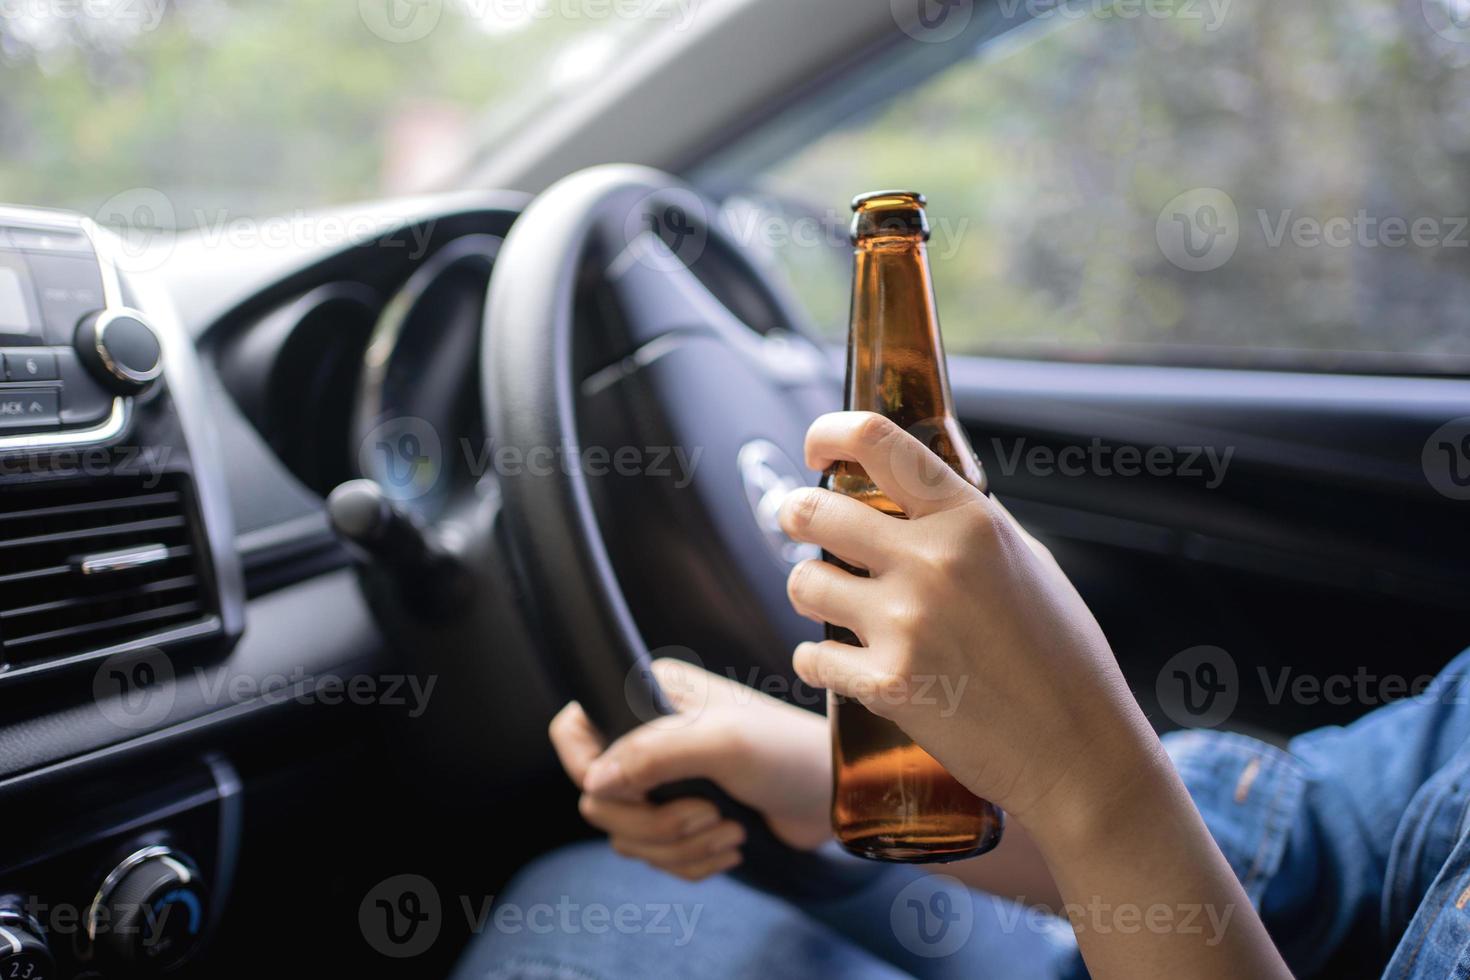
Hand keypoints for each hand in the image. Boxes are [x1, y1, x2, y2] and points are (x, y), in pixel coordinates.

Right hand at [548, 658, 830, 881]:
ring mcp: (664, 780)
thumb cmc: (787, 752)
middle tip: (708, 818)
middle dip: (654, 824)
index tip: (622, 794)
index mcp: (648, 699)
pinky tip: (732, 848)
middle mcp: (648, 737)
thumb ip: (654, 755)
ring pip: (628, 835)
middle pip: (600, 799)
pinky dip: (690, 863)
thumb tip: (593, 782)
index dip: (585, 770)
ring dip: (679, 848)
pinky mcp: (682, 817)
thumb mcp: (723, 743)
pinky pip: (656, 857)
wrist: (834, 794)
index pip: (576, 733)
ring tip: (730, 834)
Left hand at [778, 411, 1157, 834]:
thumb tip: (914, 495)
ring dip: (809, 591)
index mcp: (970, 521)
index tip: (815, 451)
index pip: (877, 440)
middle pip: (814, 510)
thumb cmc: (1063, 658)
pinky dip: (817, 663)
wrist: (1079, 754)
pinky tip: (839, 666)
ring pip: (803, 582)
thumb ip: (968, 525)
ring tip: (833, 603)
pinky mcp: (886, 685)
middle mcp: (932, 563)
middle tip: (799, 524)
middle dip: (795, 514)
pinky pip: (810, 657)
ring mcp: (905, 625)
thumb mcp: (1028, 563)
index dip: (827, 434)